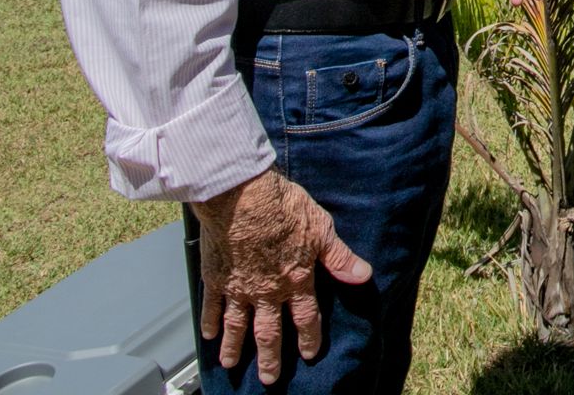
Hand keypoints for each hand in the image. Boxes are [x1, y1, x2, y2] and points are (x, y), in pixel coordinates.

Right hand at [192, 169, 371, 384]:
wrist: (242, 196)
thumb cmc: (284, 207)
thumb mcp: (321, 229)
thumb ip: (339, 257)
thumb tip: (364, 276)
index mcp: (295, 279)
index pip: (305, 317)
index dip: (309, 337)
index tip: (309, 354)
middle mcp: (266, 290)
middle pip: (268, 332)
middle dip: (270, 357)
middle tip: (269, 378)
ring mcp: (238, 287)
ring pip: (237, 325)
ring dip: (236, 347)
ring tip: (232, 365)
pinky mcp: (215, 277)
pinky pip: (211, 306)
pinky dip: (209, 322)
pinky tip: (209, 335)